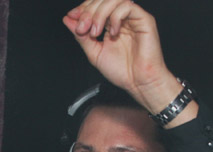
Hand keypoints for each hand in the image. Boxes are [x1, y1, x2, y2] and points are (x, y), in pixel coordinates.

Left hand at [63, 0, 190, 118]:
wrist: (138, 83)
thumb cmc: (122, 71)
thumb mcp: (94, 53)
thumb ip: (81, 36)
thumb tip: (68, 20)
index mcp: (110, 24)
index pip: (95, 5)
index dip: (82, 8)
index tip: (72, 18)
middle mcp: (121, 18)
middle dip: (88, 11)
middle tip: (82, 28)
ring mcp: (132, 18)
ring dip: (99, 14)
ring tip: (95, 32)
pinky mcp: (144, 20)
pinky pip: (127, 6)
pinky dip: (114, 17)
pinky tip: (112, 33)